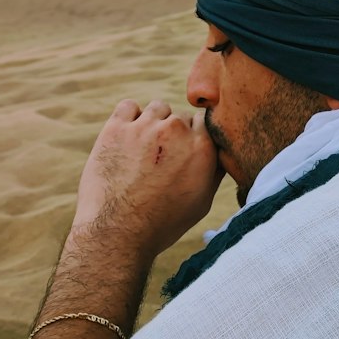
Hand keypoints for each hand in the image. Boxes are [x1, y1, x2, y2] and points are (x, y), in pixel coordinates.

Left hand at [73, 99, 223, 255]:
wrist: (118, 232)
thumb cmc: (162, 222)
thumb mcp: (202, 202)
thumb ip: (215, 170)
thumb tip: (221, 153)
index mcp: (202, 146)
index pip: (205, 121)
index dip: (195, 136)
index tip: (185, 151)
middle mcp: (176, 130)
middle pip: (180, 117)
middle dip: (174, 134)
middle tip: (162, 158)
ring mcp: (145, 126)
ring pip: (158, 108)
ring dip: (154, 123)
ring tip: (144, 150)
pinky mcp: (117, 127)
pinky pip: (128, 106)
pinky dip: (129, 118)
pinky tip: (126, 137)